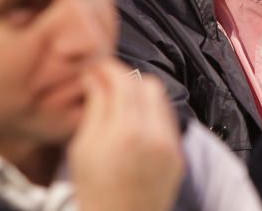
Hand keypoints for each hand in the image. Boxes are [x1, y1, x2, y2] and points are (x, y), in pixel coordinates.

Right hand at [69, 60, 184, 210]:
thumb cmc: (94, 192)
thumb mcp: (83, 149)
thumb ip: (94, 108)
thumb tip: (95, 76)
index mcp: (126, 132)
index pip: (123, 80)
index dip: (108, 68)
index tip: (97, 67)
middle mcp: (154, 134)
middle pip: (146, 83)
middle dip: (126, 78)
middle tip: (107, 83)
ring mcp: (171, 145)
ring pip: (161, 98)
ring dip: (140, 93)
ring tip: (119, 103)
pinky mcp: (179, 154)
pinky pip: (168, 119)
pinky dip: (151, 113)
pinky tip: (134, 122)